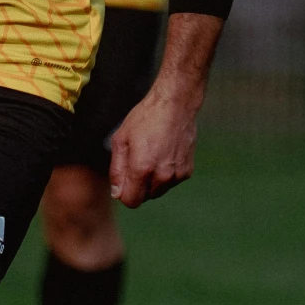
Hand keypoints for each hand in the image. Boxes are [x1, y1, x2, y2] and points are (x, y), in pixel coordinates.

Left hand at [106, 12, 221, 206]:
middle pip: (145, 197)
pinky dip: (166, 173)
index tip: (125, 177)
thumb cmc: (146, 118)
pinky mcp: (187, 171)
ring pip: (159, 190)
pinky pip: (171, 182)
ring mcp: (177, 175)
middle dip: (138, 185)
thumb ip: (117, 170)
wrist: (176, 103)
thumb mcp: (121, 140)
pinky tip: (165, 153)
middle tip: (139, 159)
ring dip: (152, 180)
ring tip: (153, 154)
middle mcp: (162, 176)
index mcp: (142, 169)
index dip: (124, 192)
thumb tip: (117, 193)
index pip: (131, 201)